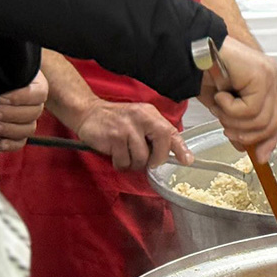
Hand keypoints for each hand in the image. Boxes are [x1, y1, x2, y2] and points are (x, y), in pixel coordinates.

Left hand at [0, 70, 47, 152]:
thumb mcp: (0, 68)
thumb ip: (2, 71)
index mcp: (35, 83)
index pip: (39, 93)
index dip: (20, 98)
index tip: (0, 98)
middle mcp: (34, 102)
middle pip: (34, 113)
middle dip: (10, 115)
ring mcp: (26, 118)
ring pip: (29, 129)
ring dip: (9, 130)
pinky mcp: (17, 132)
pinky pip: (21, 142)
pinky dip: (10, 145)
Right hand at [72, 99, 190, 170]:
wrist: (89, 112)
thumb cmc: (117, 120)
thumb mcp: (140, 120)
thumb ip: (154, 133)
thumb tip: (171, 153)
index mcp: (150, 114)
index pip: (170, 131)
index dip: (180, 148)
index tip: (187, 160)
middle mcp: (142, 119)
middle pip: (161, 146)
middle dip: (156, 160)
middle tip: (147, 162)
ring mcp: (127, 128)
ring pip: (141, 158)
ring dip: (133, 163)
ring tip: (125, 154)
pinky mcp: (114, 138)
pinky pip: (124, 162)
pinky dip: (120, 164)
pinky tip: (115, 154)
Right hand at [199, 36, 276, 163]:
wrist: (189, 52)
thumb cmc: (202, 74)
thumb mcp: (224, 108)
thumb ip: (239, 125)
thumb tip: (247, 148)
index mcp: (265, 84)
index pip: (276, 118)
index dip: (269, 140)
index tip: (260, 156)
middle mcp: (272, 78)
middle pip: (272, 122)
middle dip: (247, 134)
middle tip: (227, 129)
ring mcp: (269, 75)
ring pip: (260, 119)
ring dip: (233, 120)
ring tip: (221, 105)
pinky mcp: (261, 75)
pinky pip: (250, 109)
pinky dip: (230, 108)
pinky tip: (221, 94)